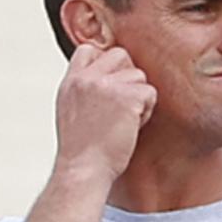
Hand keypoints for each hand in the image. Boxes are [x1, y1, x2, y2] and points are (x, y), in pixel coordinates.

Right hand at [53, 43, 156, 181]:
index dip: (106, 64)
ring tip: (124, 121)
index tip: (111, 85)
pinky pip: (150, 93)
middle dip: (128, 78)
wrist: (84, 171)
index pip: (89, 50)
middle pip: (120, 55)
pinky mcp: (127, 97)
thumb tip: (106, 79)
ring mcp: (105, 86)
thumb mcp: (71, 110)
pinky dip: (147, 111)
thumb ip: (84, 90)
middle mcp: (86, 79)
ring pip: (139, 75)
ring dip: (139, 97)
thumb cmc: (81, 151)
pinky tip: (132, 127)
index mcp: (70, 82)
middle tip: (122, 106)